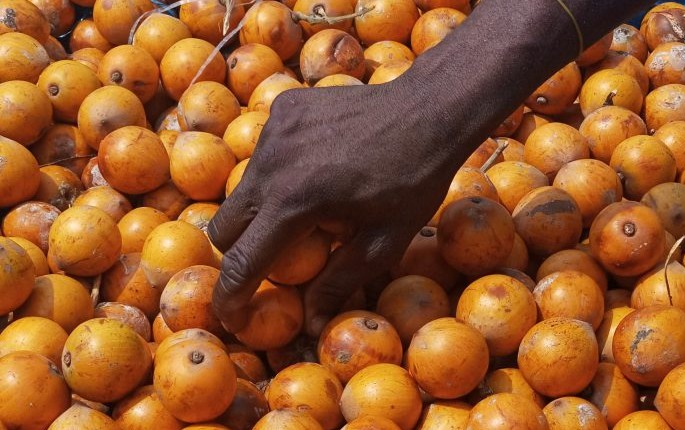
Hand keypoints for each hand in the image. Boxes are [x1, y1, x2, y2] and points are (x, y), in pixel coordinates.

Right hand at [208, 79, 465, 335]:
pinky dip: (278, 171)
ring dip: (261, 209)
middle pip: (224, 226)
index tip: (233, 318)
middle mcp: (272, 164)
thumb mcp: (384, 241)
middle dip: (241, 252)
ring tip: (308, 207)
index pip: (242, 263)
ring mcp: (274, 131)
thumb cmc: (414, 181)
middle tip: (274, 260)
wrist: (430, 110)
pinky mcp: (283, 108)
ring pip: (243, 189)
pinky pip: (264, 153)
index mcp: (295, 202)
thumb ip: (340, 281)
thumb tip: (311, 324)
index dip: (230, 299)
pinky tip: (317, 168)